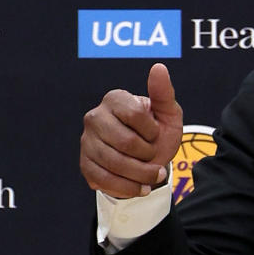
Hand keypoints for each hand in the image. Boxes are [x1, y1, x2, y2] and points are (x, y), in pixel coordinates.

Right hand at [79, 63, 183, 198]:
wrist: (148, 162)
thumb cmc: (158, 134)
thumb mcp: (168, 114)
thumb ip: (164, 93)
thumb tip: (159, 68)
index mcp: (115, 99)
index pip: (135, 115)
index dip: (152, 130)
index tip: (155, 133)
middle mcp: (95, 117)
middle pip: (124, 142)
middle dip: (148, 155)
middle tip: (154, 155)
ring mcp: (87, 141)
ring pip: (114, 164)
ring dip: (141, 174)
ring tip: (153, 173)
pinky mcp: (85, 164)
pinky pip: (104, 180)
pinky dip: (128, 187)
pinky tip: (141, 186)